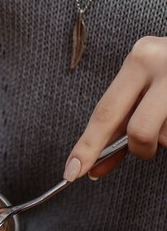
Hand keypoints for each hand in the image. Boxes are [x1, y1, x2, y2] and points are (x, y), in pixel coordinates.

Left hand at [64, 36, 166, 181]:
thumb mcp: (146, 84)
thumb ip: (123, 120)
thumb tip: (96, 166)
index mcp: (141, 58)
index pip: (105, 113)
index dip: (87, 147)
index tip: (72, 171)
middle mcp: (164, 63)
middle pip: (139, 131)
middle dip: (139, 150)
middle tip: (143, 152)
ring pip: (165, 137)